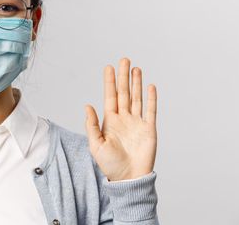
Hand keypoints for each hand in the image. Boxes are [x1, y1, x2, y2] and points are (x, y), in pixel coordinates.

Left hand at [84, 57, 157, 180]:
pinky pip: (150, 111)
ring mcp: (137, 123)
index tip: (108, 67)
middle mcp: (124, 118)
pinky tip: (150, 86)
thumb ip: (91, 125)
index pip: (110, 96)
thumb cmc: (109, 165)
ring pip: (137, 98)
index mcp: (110, 120)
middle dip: (123, 76)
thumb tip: (87, 106)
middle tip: (124, 59)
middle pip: (124, 92)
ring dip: (137, 83)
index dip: (110, 82)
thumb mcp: (95, 145)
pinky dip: (151, 99)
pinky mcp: (149, 129)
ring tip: (136, 68)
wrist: (128, 179)